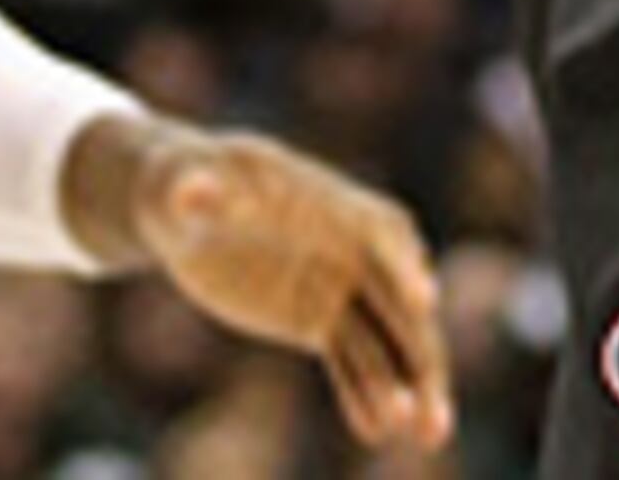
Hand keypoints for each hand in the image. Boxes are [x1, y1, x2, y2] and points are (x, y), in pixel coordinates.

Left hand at [127, 129, 454, 447]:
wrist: (183, 210)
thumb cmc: (184, 184)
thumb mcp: (183, 187)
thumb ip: (195, 194)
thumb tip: (194, 194)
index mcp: (323, 198)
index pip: (378, 228)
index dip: (402, 261)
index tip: (425, 301)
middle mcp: (343, 241)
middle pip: (398, 297)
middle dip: (421, 350)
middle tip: (435, 411)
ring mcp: (334, 282)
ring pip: (383, 337)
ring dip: (406, 383)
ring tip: (423, 435)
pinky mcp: (317, 316)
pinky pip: (351, 358)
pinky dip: (365, 391)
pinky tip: (374, 429)